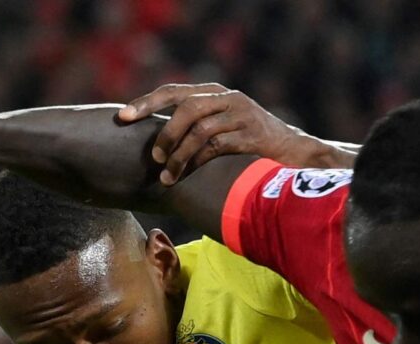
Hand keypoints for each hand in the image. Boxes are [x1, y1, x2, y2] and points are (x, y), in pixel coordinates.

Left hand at [115, 83, 333, 183]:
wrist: (297, 155)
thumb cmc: (250, 148)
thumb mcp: (224, 129)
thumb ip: (196, 129)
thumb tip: (155, 145)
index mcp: (215, 93)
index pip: (173, 91)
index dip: (145, 103)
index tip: (122, 118)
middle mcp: (228, 98)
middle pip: (185, 107)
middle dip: (163, 133)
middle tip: (152, 158)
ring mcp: (242, 114)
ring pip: (199, 128)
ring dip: (178, 154)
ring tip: (166, 177)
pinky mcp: (253, 135)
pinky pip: (216, 146)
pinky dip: (196, 162)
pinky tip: (187, 177)